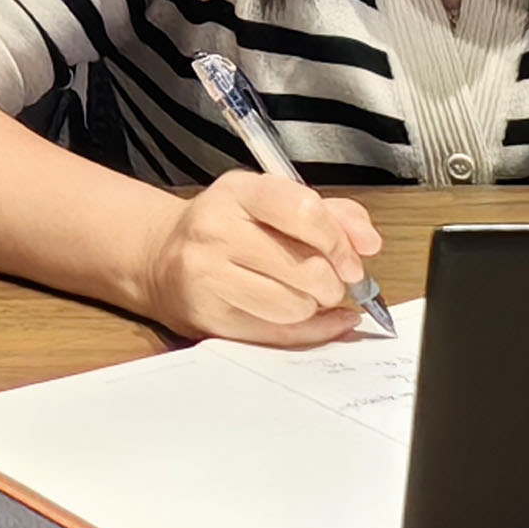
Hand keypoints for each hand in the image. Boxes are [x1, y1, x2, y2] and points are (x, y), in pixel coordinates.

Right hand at [135, 171, 383, 345]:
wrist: (159, 256)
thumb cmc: (225, 226)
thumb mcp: (271, 201)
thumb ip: (329, 213)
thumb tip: (369, 242)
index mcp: (238, 192)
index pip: (304, 212)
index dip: (340, 242)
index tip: (351, 259)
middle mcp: (216, 230)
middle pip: (306, 267)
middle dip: (334, 281)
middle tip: (332, 281)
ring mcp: (208, 276)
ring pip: (295, 306)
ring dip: (315, 306)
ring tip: (307, 295)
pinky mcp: (208, 317)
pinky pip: (278, 334)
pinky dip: (310, 330)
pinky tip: (318, 320)